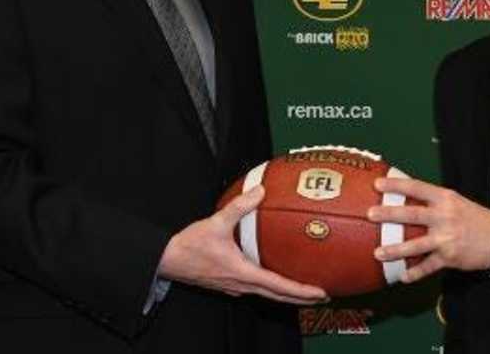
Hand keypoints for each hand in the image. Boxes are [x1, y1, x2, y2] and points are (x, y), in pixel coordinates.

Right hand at [157, 185, 327, 303]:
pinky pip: (256, 288)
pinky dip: (272, 287)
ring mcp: (235, 286)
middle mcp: (242, 284)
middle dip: (301, 298)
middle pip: (278, 297)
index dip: (301, 291)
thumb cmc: (189, 246)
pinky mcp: (229, 283)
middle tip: (322, 295)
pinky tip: (275, 276)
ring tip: (305, 290)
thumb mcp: (216, 222)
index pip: (279, 287)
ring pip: (267, 295)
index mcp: (243, 273)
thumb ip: (239, 206)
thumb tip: (260, 190)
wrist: (167, 260)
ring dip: (287, 294)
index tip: (320, 292)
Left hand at [367, 177, 489, 282]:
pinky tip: (403, 276)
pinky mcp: (449, 257)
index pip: (417, 187)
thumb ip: (435, 202)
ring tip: (377, 253)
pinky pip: (428, 267)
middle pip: (412, 214)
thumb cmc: (475, 218)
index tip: (377, 184)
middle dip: (389, 214)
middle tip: (370, 214)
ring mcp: (446, 238)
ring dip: (395, 250)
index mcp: (445, 199)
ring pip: (415, 244)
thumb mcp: (457, 203)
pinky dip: (415, 272)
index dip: (396, 185)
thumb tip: (408, 199)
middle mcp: (444, 216)